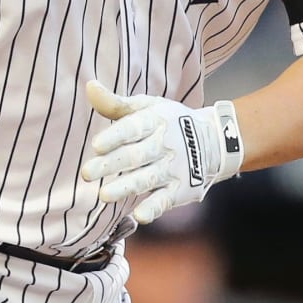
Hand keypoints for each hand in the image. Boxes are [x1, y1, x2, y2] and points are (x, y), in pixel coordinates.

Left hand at [80, 81, 242, 223]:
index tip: (96, 146)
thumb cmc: (170, 122)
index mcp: (155, 120)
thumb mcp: (147, 107)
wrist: (216, 140)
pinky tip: (140, 215)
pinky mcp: (182, 189)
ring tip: (104, 195)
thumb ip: (116, 103)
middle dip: (111, 164)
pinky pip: (167, 200)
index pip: (133, 128)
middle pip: (136, 156)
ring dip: (126, 187)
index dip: (115, 137)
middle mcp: (165, 144)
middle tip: (86, 173)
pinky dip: (154, 208)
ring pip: (148, 178)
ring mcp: (174, 168)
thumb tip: (89, 86)